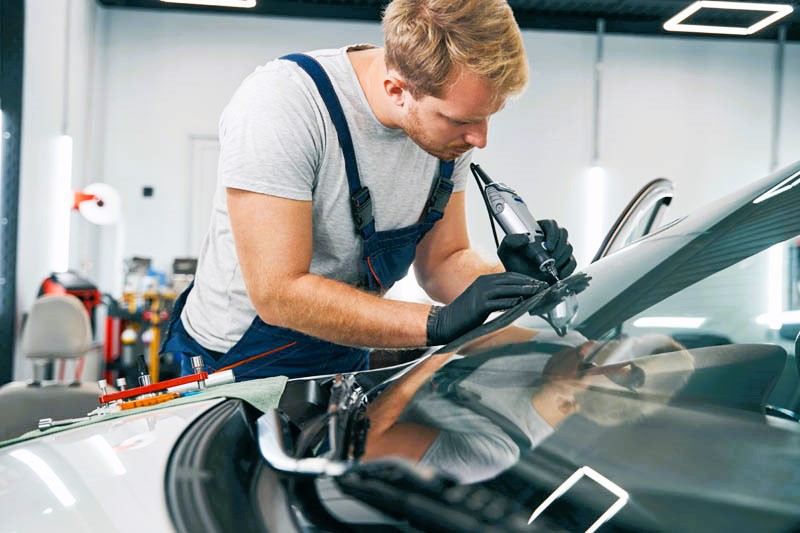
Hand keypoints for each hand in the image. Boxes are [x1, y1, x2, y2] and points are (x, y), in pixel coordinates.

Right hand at [426, 272, 547, 345]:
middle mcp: (483, 284)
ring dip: (524, 290)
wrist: (447, 321)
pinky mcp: (480, 306)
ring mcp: (481, 294)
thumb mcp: (481, 299)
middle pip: (510, 280)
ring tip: (536, 292)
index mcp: (483, 280)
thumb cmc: (465, 313)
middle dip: (528, 282)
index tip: (536, 282)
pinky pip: (499, 303)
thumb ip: (496, 296)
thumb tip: (516, 298)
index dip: (524, 278)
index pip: (508, 276)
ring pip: (507, 289)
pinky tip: (521, 303)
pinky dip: (511, 302)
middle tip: (541, 285)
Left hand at [497, 219, 575, 282]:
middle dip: (559, 246)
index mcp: (538, 231)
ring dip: (561, 257)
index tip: (548, 245)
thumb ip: (510, 241)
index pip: (551, 224)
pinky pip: (572, 262)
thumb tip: (525, 238)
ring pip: (568, 248)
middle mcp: (550, 238)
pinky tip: (559, 273)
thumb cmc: (513, 263)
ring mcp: (559, 250)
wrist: (519, 281)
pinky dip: (568, 268)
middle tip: (551, 258)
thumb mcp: (506, 250)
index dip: (553, 233)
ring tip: (551, 267)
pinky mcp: (564, 262)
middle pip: (563, 234)